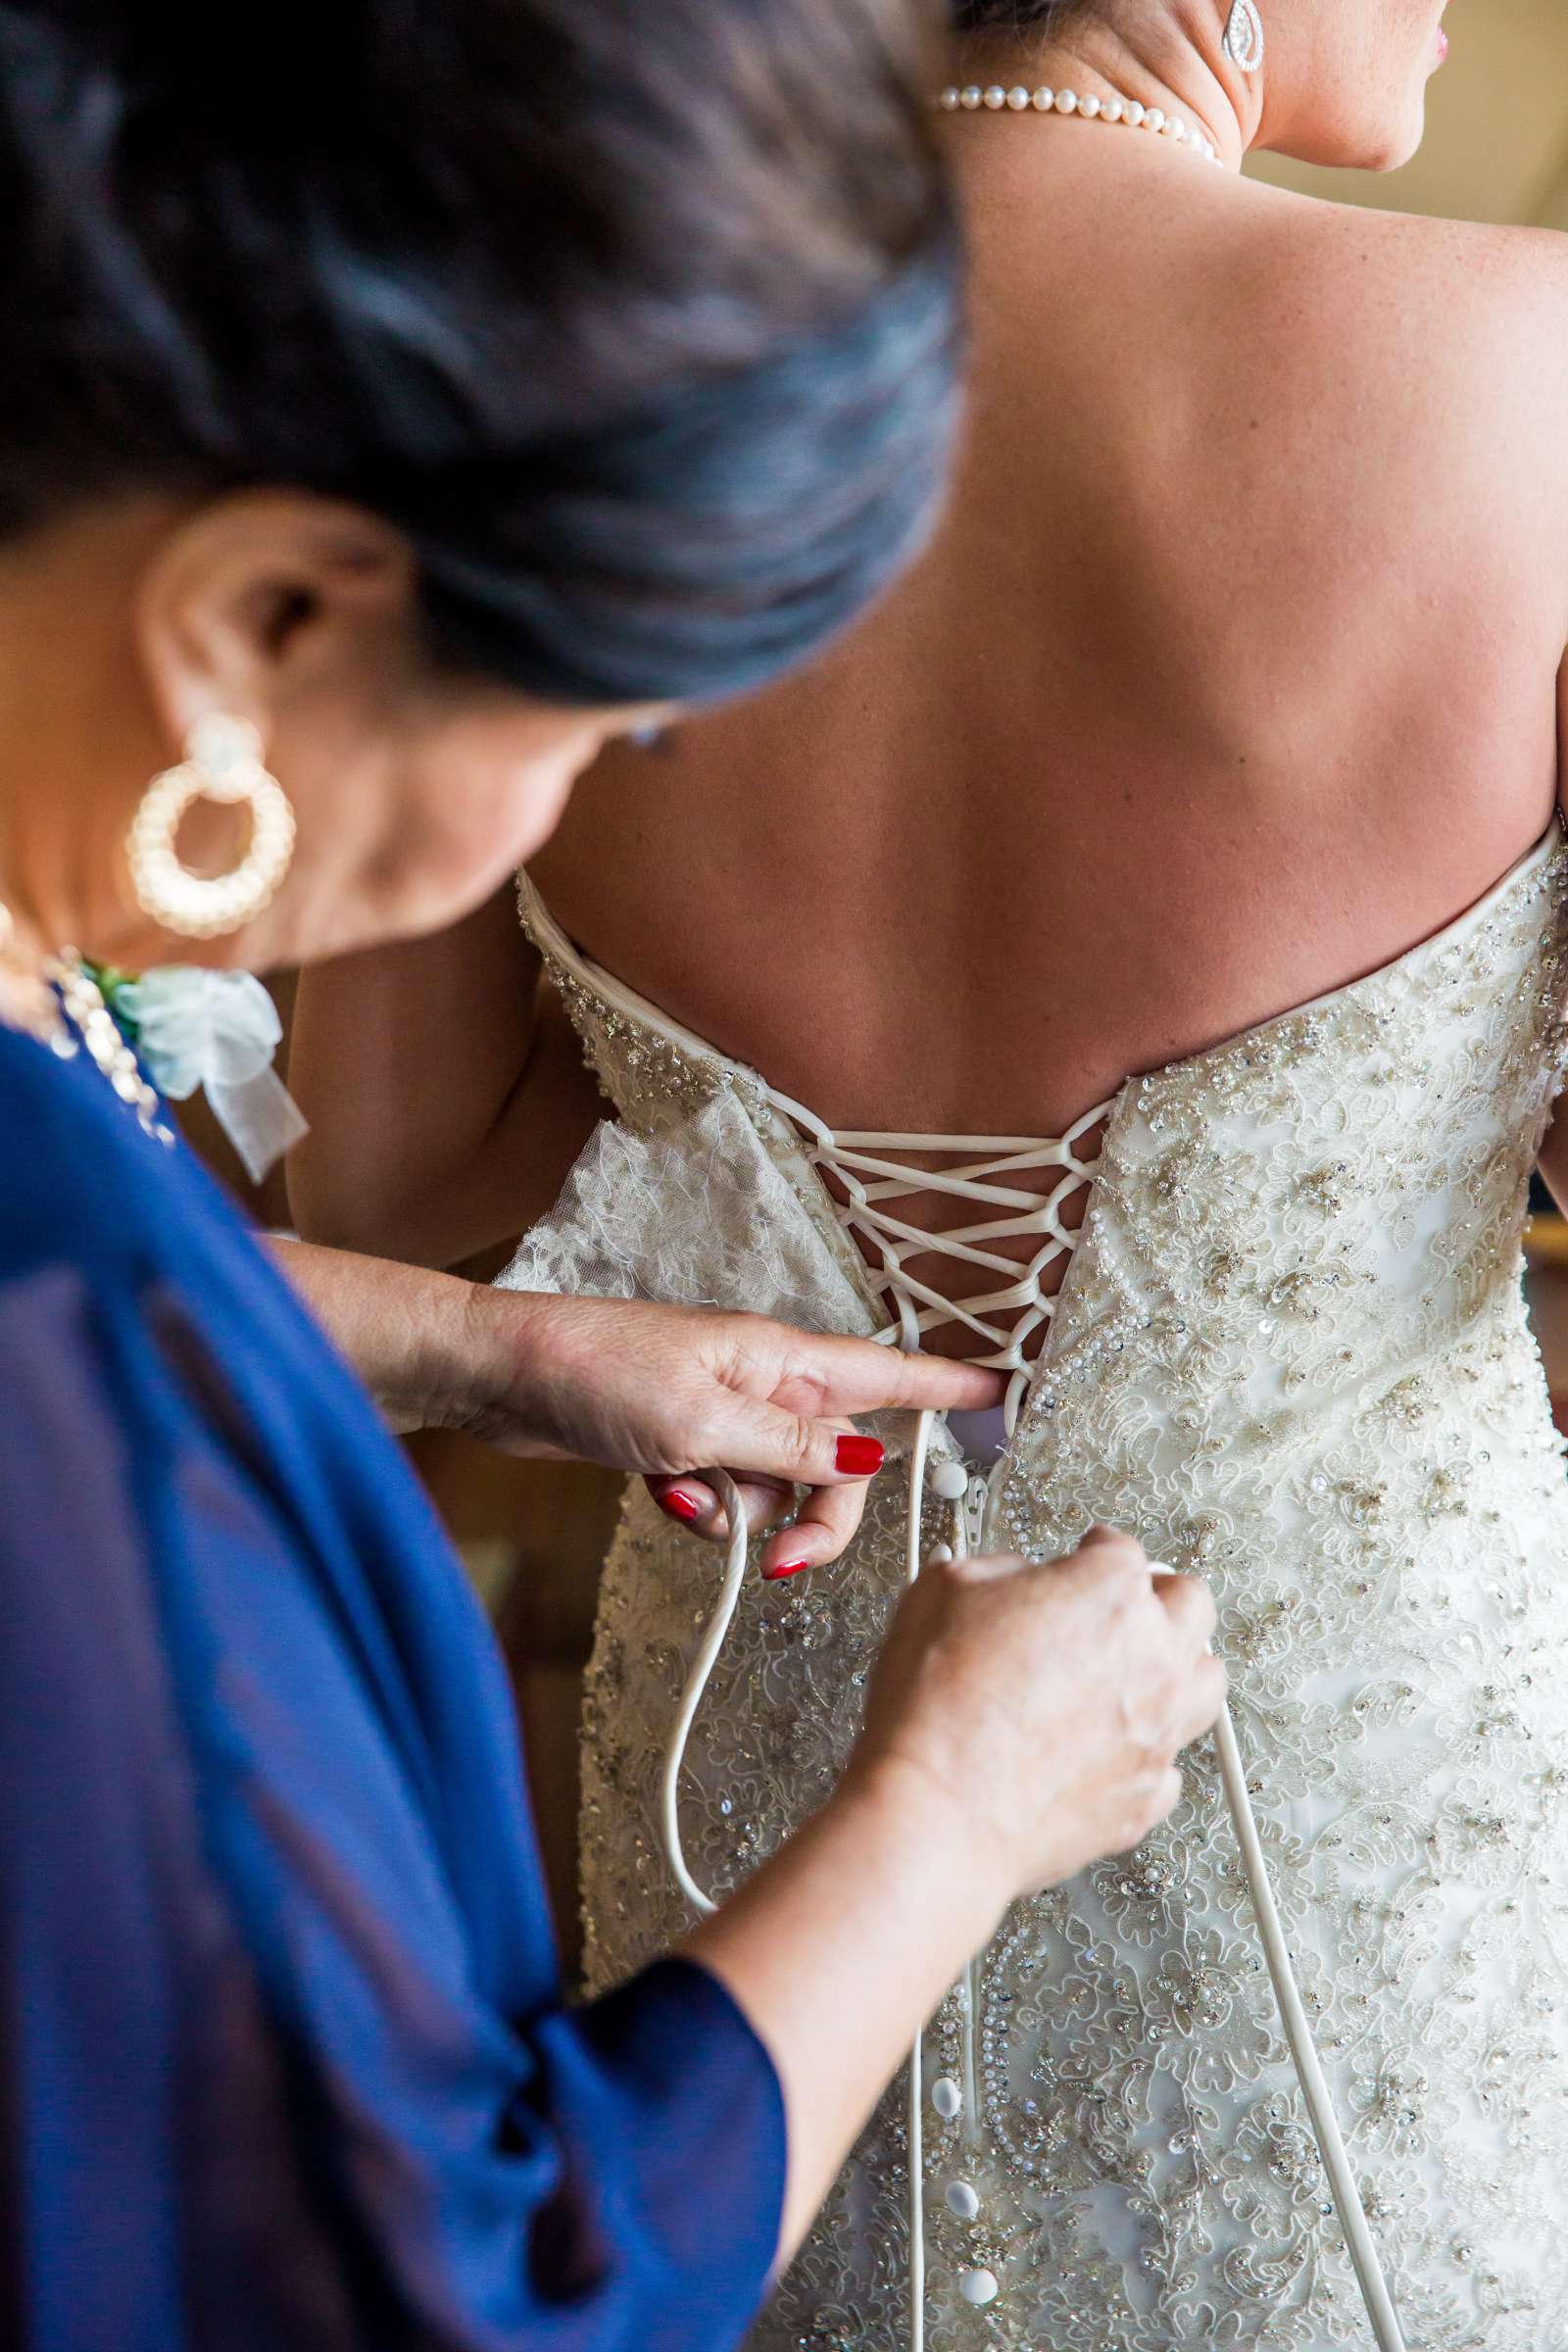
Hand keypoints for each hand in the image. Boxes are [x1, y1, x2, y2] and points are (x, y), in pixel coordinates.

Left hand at [455, 1288, 1003, 1573]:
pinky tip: (660, 1492)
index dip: (951, 1391)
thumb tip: (870, 1460)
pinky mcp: (689, 1440)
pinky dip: (702, 1507)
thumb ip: (793, 1447)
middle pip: (841, 1463)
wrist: (505, 1375)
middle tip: (781, 1560)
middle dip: (818, 1518)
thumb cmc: (599, 1375)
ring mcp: (728, 1412)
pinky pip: (729, 1493)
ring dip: (742, 1514)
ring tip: (682, 1495)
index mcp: (785, 1359)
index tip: (1008, 1399)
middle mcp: (767, 1382)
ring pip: (781, 1487)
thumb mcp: (706, 1421)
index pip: (890, 1376)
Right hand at [847, 1527, 1224, 1904]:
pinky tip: (1116, 1747)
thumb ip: (996, 1570)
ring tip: (1144, 1671)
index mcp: (1109, 1594)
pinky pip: (1170, 1765)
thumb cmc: (940, 1706)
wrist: (940, 1808)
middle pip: (1192, 1604)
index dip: (1094, 1551)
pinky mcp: (1146, 1798)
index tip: (1084, 1558)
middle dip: (1158, 1598)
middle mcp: (1151, 1658)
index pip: (1123, 1551)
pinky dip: (1149, 1752)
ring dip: (1180, 1667)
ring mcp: (1158, 1731)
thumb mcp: (944, 1589)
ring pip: (1207, 1682)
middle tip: (1127, 1604)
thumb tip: (1012, 1580)